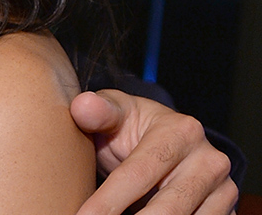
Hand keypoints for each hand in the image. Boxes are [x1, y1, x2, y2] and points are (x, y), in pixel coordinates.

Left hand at [71, 89, 236, 214]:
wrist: (167, 140)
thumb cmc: (133, 127)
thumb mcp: (116, 112)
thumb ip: (100, 112)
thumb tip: (83, 106)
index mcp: (181, 132)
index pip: (138, 174)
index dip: (107, 201)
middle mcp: (209, 161)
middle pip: (168, 208)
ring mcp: (223, 190)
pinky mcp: (227, 210)